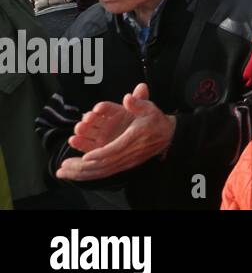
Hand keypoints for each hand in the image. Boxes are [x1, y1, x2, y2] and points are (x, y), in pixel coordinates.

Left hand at [57, 83, 176, 181]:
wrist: (169, 136)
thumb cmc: (156, 120)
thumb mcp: (150, 108)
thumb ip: (138, 102)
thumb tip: (128, 97)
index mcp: (134, 138)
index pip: (116, 148)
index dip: (101, 153)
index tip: (86, 156)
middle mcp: (129, 153)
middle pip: (105, 164)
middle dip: (82, 167)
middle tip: (63, 167)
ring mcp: (127, 161)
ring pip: (102, 171)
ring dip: (81, 173)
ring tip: (62, 172)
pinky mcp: (124, 165)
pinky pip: (104, 173)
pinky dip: (88, 175)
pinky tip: (75, 175)